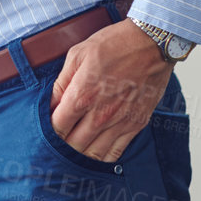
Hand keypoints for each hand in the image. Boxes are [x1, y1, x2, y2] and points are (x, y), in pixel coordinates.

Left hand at [48, 20, 172, 162]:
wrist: (153, 43)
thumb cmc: (115, 44)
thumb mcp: (78, 54)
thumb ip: (62, 82)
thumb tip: (50, 103)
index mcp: (83, 95)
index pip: (57, 127)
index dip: (48, 130)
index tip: (47, 126)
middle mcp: (101, 114)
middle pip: (72, 145)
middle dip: (61, 145)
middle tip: (57, 139)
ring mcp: (120, 122)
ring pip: (93, 154)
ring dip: (79, 155)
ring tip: (73, 149)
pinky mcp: (137, 124)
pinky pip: (116, 152)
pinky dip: (102, 157)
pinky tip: (94, 153)